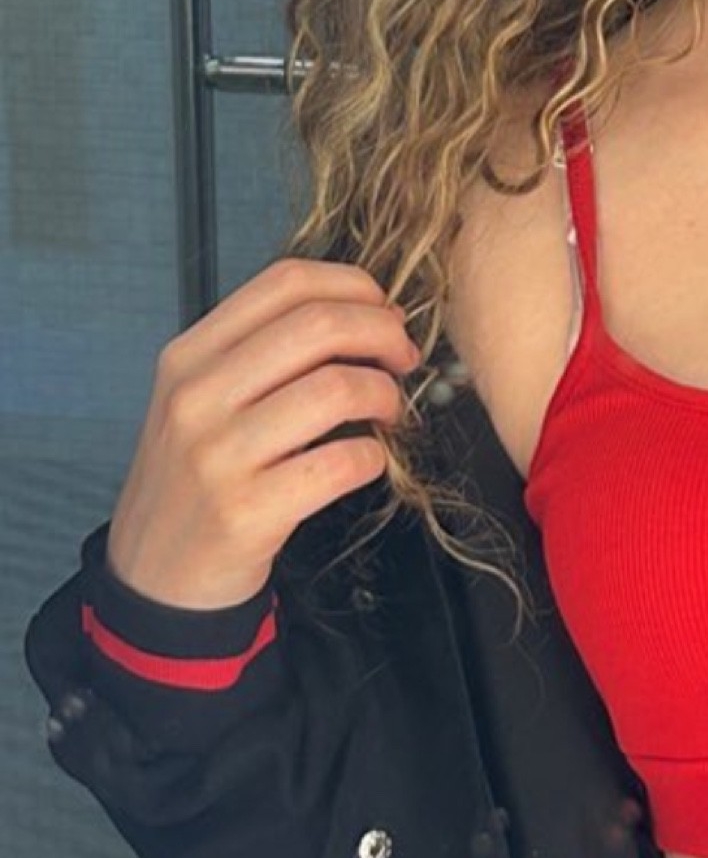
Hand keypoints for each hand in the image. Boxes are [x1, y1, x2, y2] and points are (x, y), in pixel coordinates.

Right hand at [105, 258, 420, 611]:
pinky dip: (374, 456)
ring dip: (385, 394)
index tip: (384, 310)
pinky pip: (342, 462)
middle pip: (320, 324)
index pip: (287, 281)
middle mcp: (197, 397)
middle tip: (403, 357)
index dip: (355, 285)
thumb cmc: (197, 474)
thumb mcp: (206, 397)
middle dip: (384, 333)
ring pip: (337, 388)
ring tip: (387, 410)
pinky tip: (368, 460)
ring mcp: (217, 456)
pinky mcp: (245, 512)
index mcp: (190, 355)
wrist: (154, 576)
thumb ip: (268, 348)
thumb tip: (371, 311)